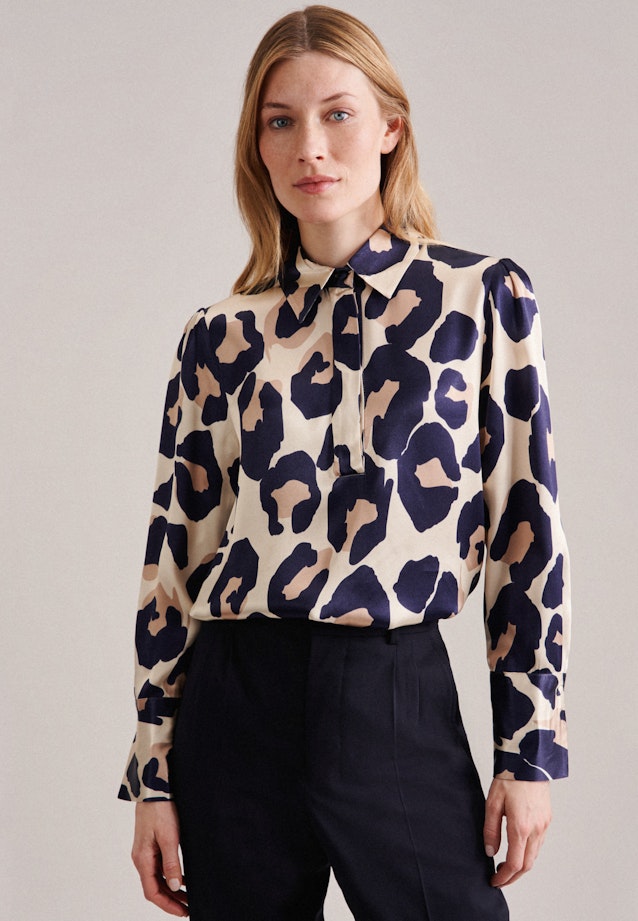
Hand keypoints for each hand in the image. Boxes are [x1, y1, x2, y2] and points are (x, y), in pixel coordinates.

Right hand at [132, 800, 188, 915]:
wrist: (154, 789)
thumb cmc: (160, 810)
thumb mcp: (169, 837)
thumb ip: (171, 863)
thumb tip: (174, 886)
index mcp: (143, 859)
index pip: (152, 892)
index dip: (167, 905)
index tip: (183, 912)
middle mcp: (142, 858)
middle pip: (155, 887)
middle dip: (171, 900)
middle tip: (188, 908)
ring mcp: (146, 851)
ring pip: (157, 878)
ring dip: (172, 889)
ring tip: (188, 896)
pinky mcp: (151, 844)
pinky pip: (159, 866)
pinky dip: (170, 875)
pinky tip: (183, 877)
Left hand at [483, 778, 551, 886]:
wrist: (529, 761)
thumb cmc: (509, 779)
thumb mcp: (492, 803)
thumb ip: (490, 829)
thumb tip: (489, 851)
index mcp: (520, 827)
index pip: (514, 863)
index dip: (504, 877)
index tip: (494, 881)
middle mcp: (536, 830)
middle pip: (527, 865)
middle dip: (513, 877)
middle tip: (499, 878)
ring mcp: (544, 825)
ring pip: (534, 856)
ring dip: (521, 866)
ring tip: (505, 866)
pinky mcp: (547, 820)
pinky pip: (539, 844)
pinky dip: (528, 853)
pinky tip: (518, 849)